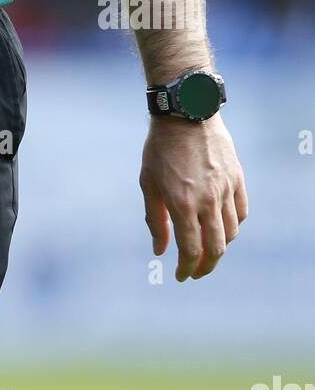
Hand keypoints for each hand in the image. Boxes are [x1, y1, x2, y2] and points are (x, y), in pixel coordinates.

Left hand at [139, 113, 247, 280]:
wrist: (185, 113)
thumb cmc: (160, 148)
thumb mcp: (148, 183)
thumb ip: (155, 219)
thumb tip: (160, 250)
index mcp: (181, 202)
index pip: (190, 250)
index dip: (186, 268)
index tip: (180, 276)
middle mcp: (207, 200)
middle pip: (215, 248)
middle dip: (205, 267)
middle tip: (196, 273)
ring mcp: (225, 189)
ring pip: (231, 233)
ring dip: (220, 248)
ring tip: (208, 250)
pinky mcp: (237, 178)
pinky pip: (241, 212)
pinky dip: (234, 226)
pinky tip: (222, 227)